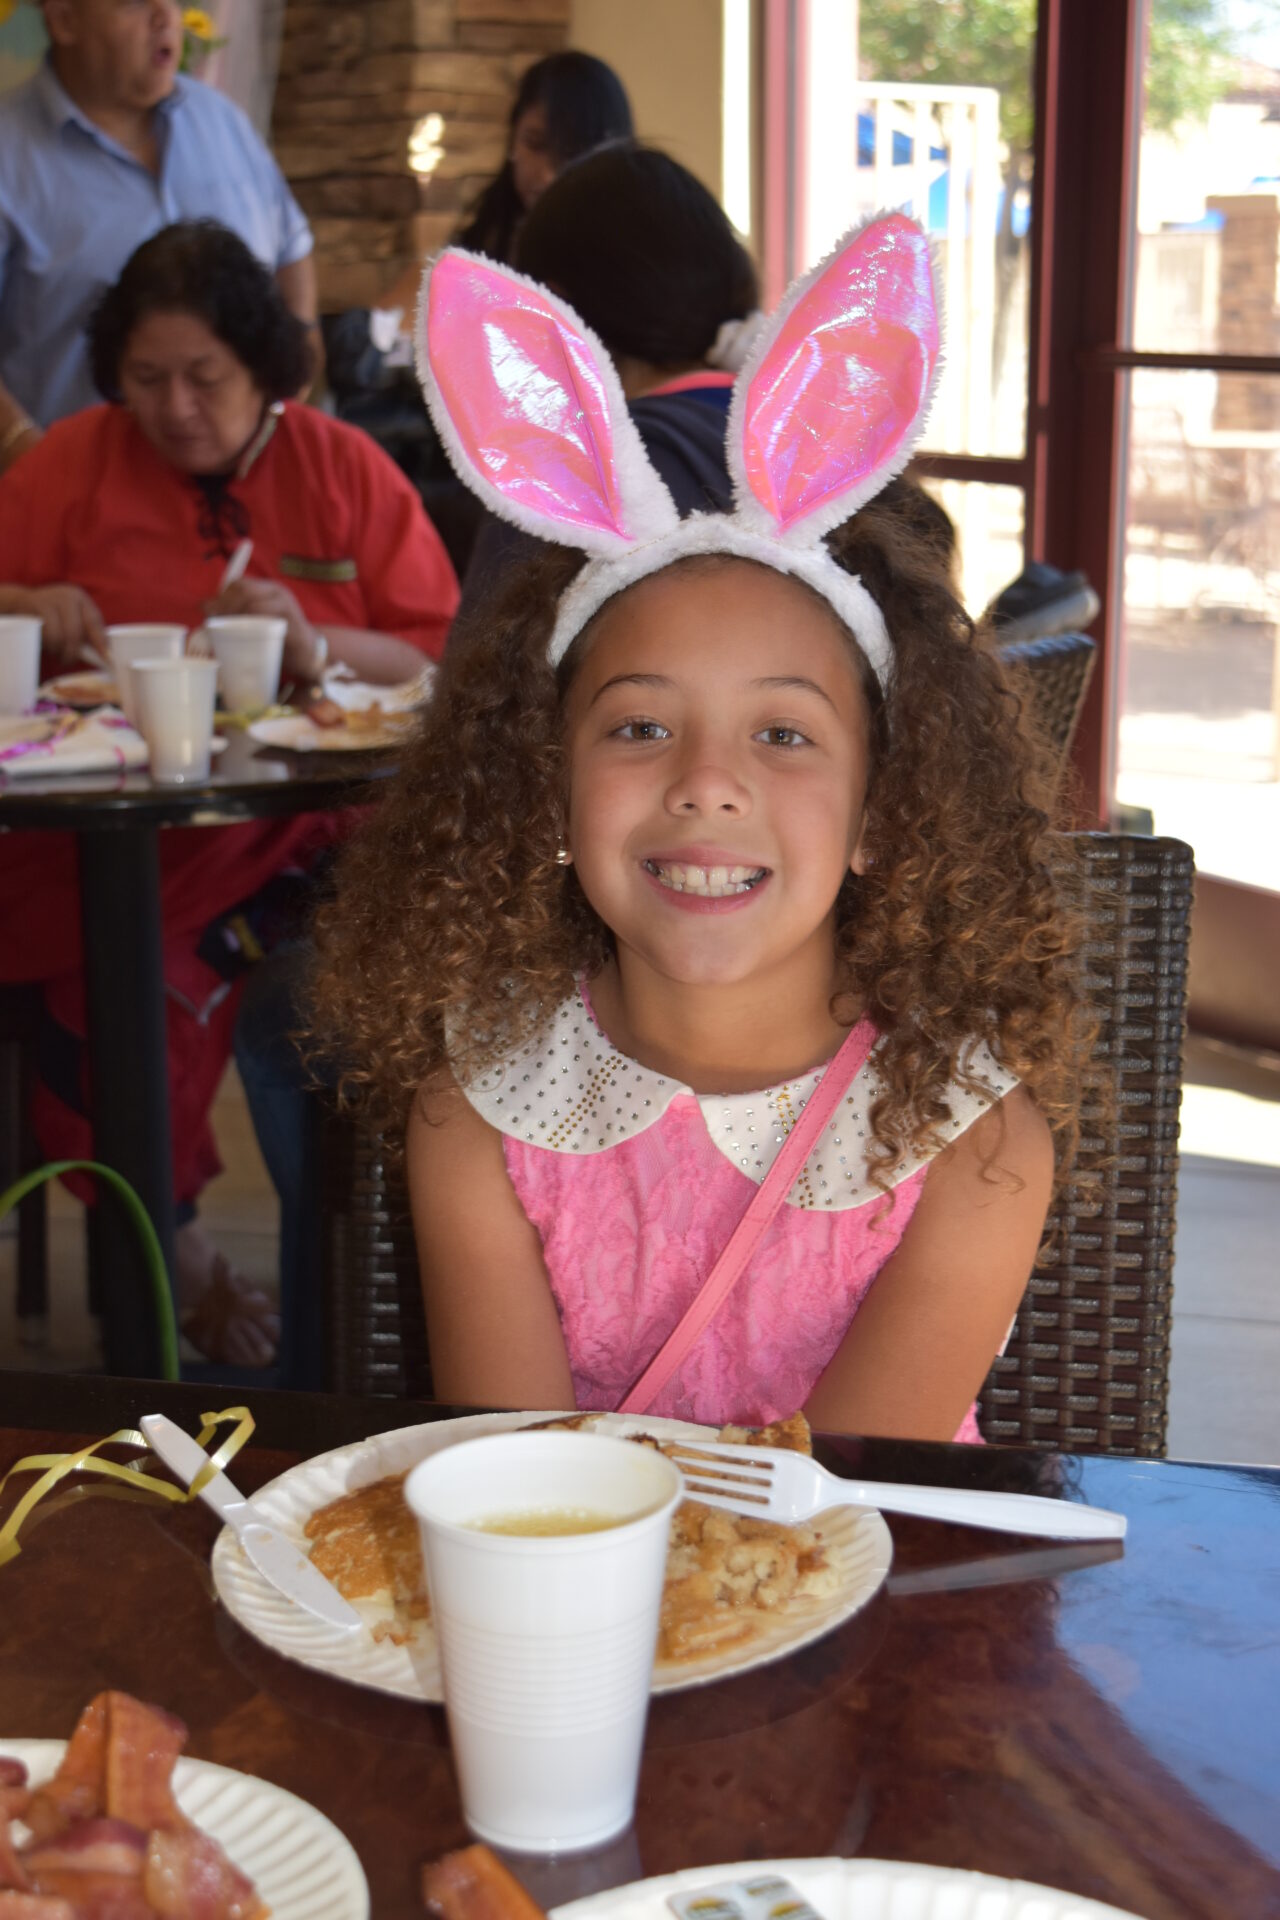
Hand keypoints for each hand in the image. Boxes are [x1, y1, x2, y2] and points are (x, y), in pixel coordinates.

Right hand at [8, 584, 106, 664]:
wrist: (20, 603)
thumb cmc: (52, 618)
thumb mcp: (71, 620)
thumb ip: (86, 634)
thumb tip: (104, 655)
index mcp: (81, 599)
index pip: (94, 622)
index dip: (100, 642)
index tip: (107, 658)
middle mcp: (67, 596)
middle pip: (75, 633)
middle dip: (72, 653)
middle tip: (68, 661)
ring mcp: (50, 599)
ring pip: (58, 637)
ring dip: (57, 651)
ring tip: (55, 652)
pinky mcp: (34, 606)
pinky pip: (43, 634)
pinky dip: (46, 645)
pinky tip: (45, 644)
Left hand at [205, 576, 325, 682]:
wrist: (308, 656)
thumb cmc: (278, 638)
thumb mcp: (254, 622)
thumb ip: (233, 613)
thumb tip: (204, 606)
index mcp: (268, 590)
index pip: (239, 584)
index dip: (221, 597)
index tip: (209, 614)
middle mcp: (278, 594)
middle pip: (244, 590)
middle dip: (224, 606)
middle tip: (214, 624)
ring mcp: (288, 609)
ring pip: (253, 605)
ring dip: (235, 618)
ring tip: (225, 632)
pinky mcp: (294, 627)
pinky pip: (269, 624)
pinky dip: (252, 631)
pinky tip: (243, 639)